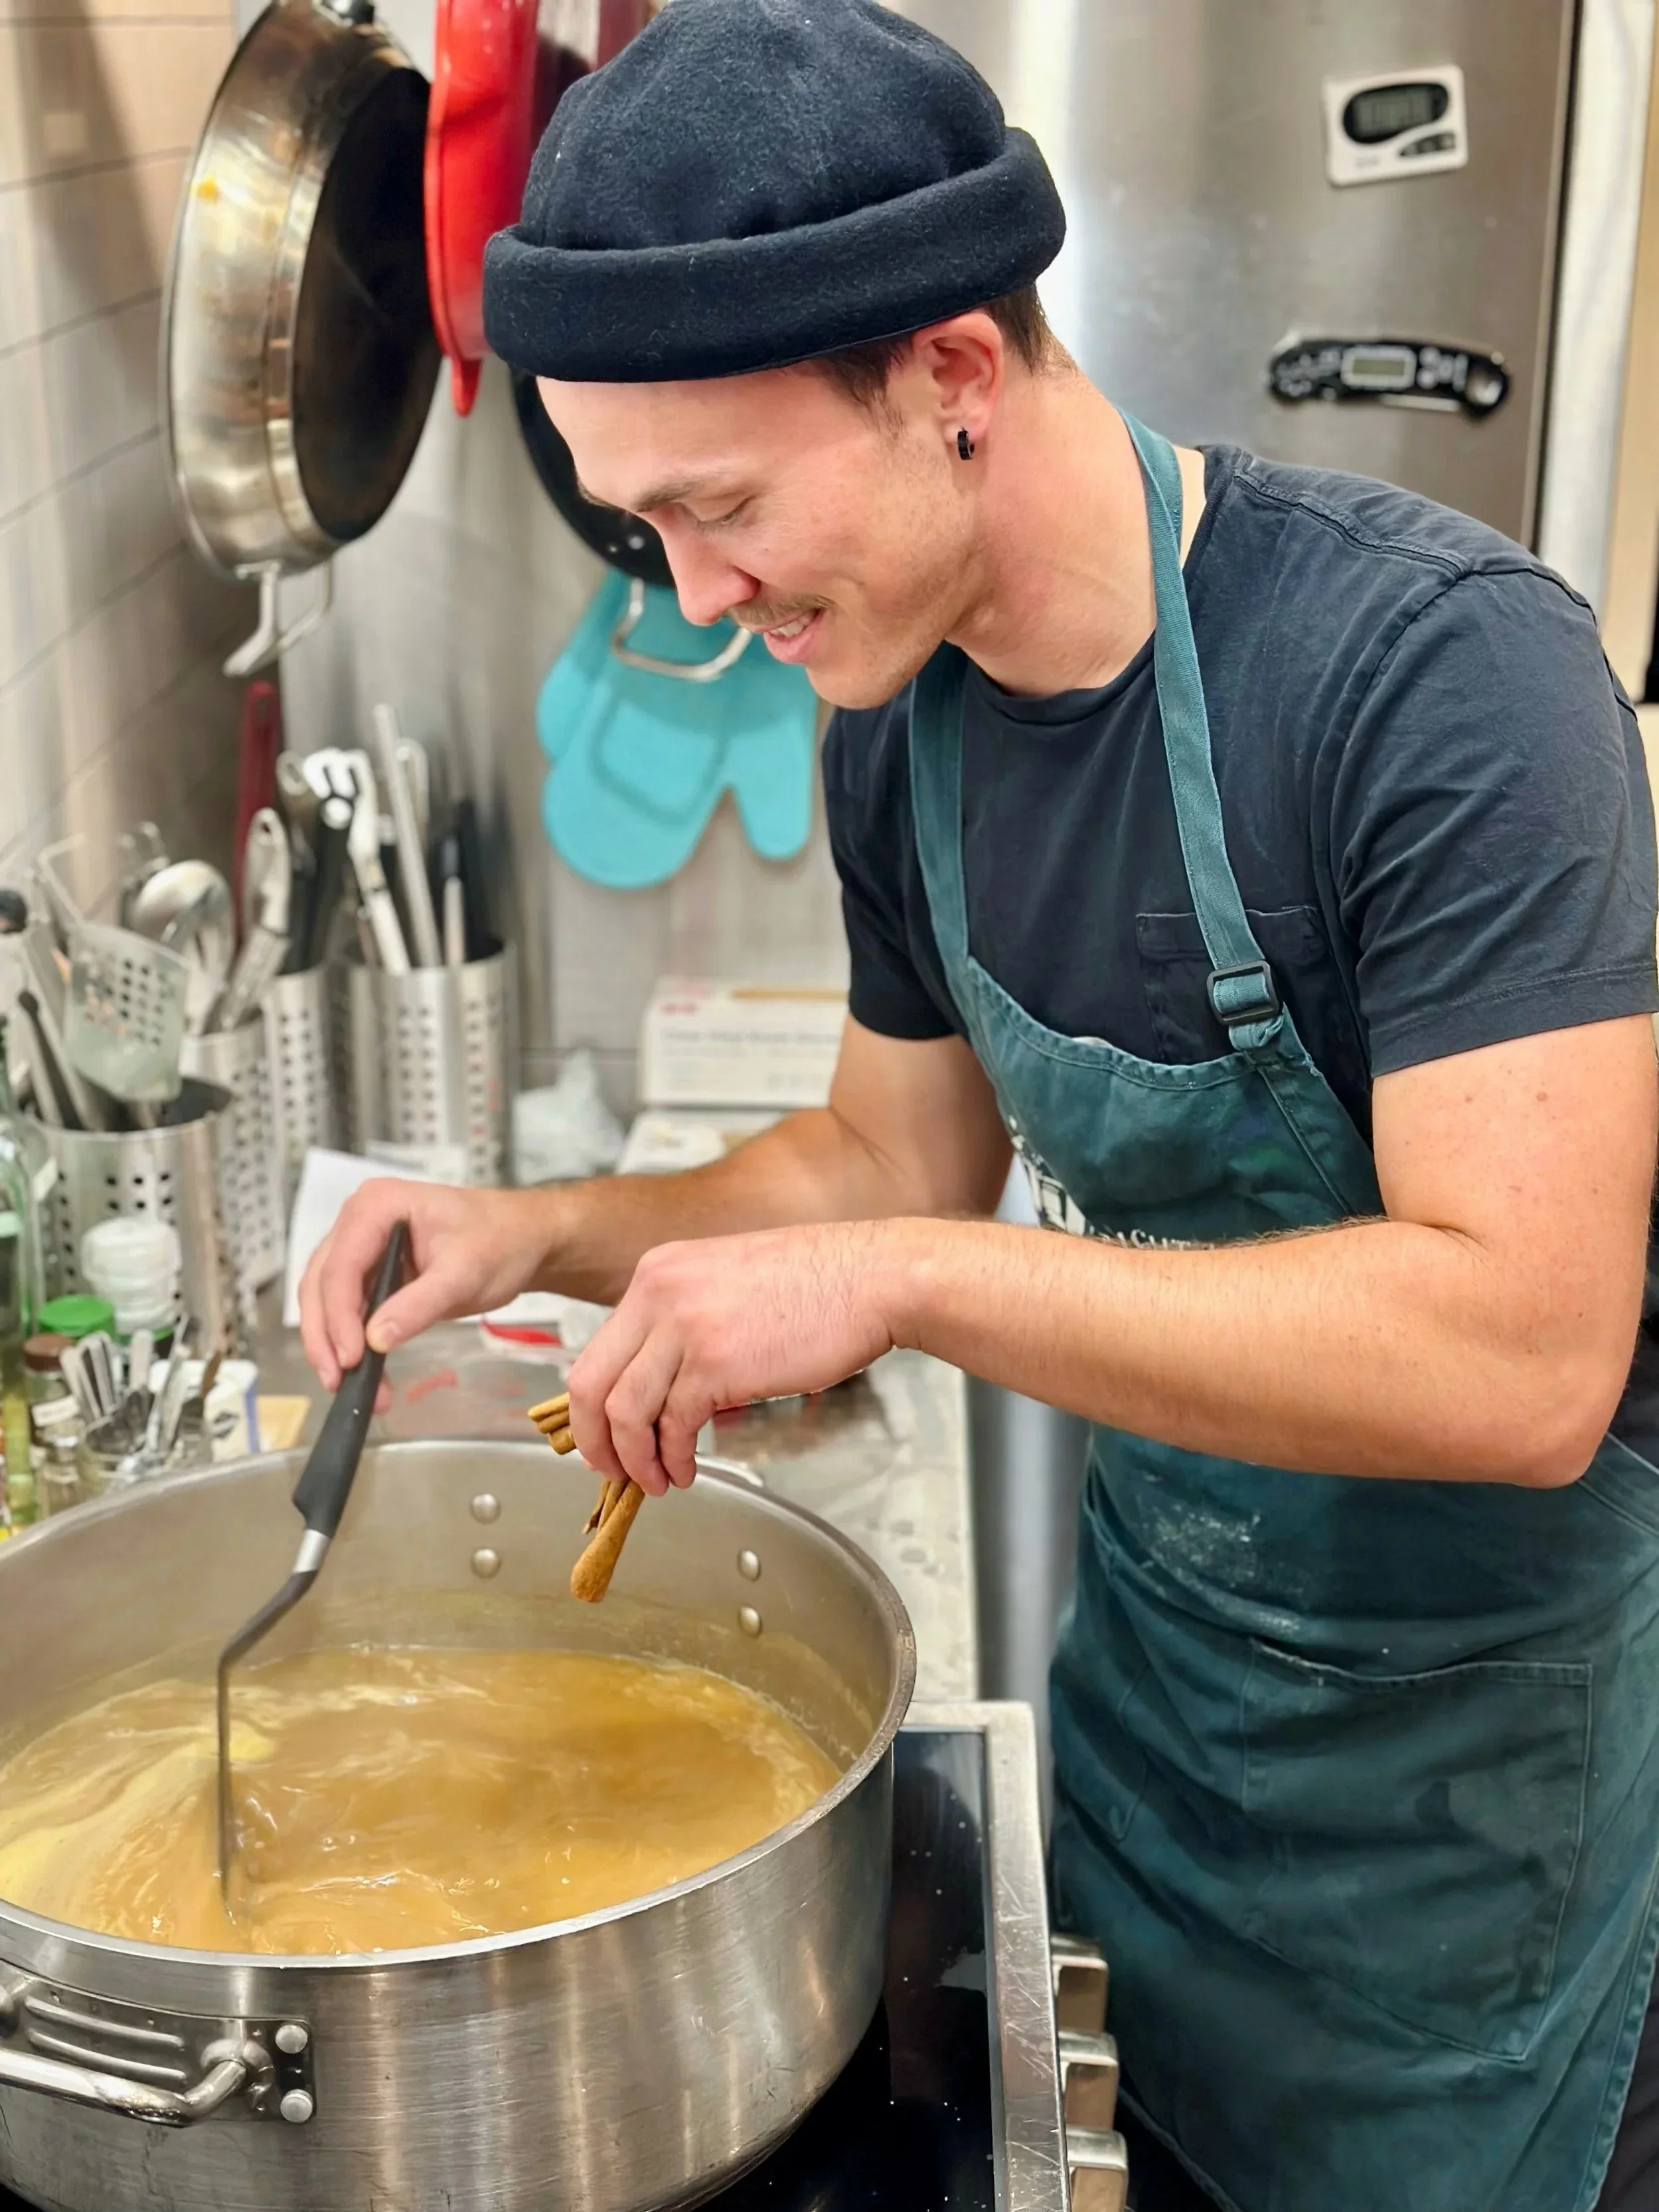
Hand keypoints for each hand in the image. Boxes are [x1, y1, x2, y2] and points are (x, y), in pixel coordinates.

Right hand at [299, 1177, 557, 1388]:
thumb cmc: (500, 1242)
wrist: (523, 1241)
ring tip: (350, 1387)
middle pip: (322, 1283)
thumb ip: (420, 1305)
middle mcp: (358, 1222)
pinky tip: (367, 1375)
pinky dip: (352, 1342)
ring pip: (327, 1300)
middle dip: (325, 1336)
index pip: (341, 1264)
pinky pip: (348, 1310)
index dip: (339, 1314)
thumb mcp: (465, 1274)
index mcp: (377, 1205)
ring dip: (333, 1345)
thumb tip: (375, 1341)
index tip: (350, 1358)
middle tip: (339, 1381)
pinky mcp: (370, 1273)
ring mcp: (361, 1247)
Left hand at [566, 1220, 906, 1492]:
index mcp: (658, 1272)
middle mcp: (660, 1293)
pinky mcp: (717, 1363)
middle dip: (597, 1442)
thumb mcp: (726, 1283)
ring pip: (625, 1412)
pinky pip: (673, 1425)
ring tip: (657, 1480)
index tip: (604, 1437)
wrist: (872, 1278)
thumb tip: (660, 1382)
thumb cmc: (818, 1283)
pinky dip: (673, 1458)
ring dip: (636, 1460)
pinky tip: (688, 1468)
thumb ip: (684, 1321)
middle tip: (614, 1472)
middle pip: (592, 1384)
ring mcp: (685, 1327)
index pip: (597, 1350)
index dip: (593, 1407)